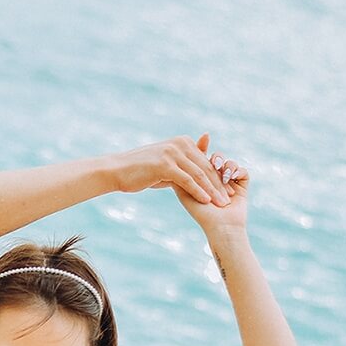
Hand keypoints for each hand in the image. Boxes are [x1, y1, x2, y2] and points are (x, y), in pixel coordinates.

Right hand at [104, 133, 229, 205]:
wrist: (117, 170)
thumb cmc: (140, 169)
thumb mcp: (165, 163)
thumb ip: (182, 164)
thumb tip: (194, 174)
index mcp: (182, 142)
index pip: (205, 161)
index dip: (218, 177)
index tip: (227, 191)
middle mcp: (180, 144)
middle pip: (205, 167)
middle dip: (218, 185)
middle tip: (228, 199)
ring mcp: (173, 153)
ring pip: (199, 174)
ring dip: (212, 190)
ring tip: (221, 203)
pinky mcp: (166, 165)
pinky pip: (187, 180)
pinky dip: (198, 191)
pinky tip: (206, 201)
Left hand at [175, 135, 250, 231]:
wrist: (221, 226)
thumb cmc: (200, 212)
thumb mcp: (185, 191)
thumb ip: (179, 174)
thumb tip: (168, 157)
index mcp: (201, 180)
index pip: (201, 159)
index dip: (202, 148)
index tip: (204, 137)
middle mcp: (215, 180)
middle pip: (216, 158)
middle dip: (215, 158)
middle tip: (214, 162)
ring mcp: (230, 182)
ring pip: (229, 163)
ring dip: (226, 166)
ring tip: (223, 174)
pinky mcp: (242, 186)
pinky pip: (242, 170)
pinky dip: (237, 172)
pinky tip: (232, 179)